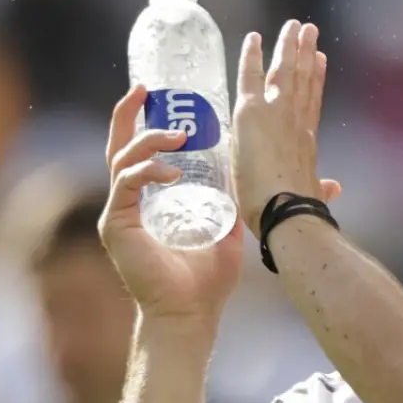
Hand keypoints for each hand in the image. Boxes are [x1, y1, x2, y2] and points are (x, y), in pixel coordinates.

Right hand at [100, 84, 242, 322]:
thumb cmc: (208, 277)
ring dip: (148, 140)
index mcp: (151, 198)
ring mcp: (120, 211)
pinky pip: (125, 185)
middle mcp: (130, 201)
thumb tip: (285, 184)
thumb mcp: (232, 226)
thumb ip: (246, 200)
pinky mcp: (116, 225)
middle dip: (127, 113)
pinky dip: (147, 172)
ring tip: (178, 135)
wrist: (193, 313)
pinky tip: (171, 172)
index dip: (145, 119)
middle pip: (118, 145)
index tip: (157, 92)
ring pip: (121, 158)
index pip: (141, 150)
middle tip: (143, 89)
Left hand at [232, 20, 341, 233]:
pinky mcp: (253, 112)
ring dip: (289, 46)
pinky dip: (253, 56)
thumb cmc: (298, 212)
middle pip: (303, 81)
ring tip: (295, 25)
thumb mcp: (312, 195)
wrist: (287, 212)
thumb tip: (333, 188)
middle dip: (306, 54)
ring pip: (285, 71)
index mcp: (307, 143)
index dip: (316, 82)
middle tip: (310, 31)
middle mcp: (296, 122)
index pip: (311, 105)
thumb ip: (322, 188)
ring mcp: (277, 113)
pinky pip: (251, 76)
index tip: (320, 61)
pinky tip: (255, 38)